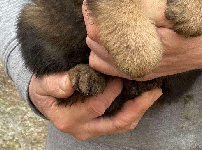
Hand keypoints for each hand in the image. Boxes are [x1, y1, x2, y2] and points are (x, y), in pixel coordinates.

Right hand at [28, 73, 161, 139]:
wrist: (44, 97)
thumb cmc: (45, 87)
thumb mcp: (44, 83)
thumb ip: (56, 83)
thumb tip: (70, 83)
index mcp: (69, 119)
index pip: (96, 107)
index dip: (110, 91)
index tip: (119, 74)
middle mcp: (83, 129)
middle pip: (116, 123)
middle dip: (137, 107)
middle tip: (153, 90)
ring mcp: (94, 129)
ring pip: (122, 125)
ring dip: (140, 110)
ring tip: (154, 93)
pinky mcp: (101, 125)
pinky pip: (122, 122)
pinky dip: (135, 110)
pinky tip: (145, 96)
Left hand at [84, 0, 201, 79]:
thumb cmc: (191, 25)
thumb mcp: (169, 9)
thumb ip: (140, 7)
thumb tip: (111, 0)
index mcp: (140, 47)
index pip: (98, 30)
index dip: (93, 11)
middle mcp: (134, 63)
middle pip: (94, 42)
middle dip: (95, 22)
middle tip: (102, 6)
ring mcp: (136, 71)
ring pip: (98, 57)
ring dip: (99, 39)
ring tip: (109, 22)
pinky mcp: (140, 74)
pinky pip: (109, 68)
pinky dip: (105, 54)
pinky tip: (116, 39)